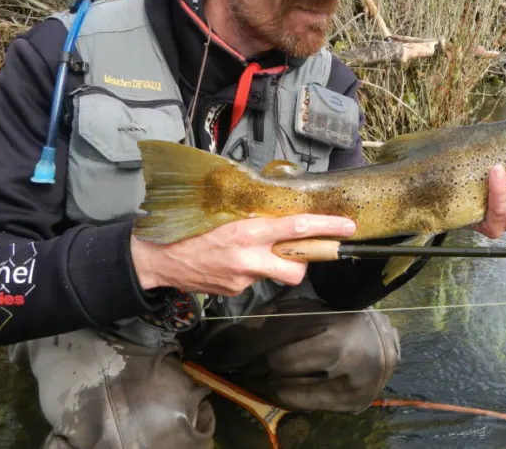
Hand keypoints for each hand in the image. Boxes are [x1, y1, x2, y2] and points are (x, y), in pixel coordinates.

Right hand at [130, 214, 356, 295]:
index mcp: (248, 232)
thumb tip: (281, 212)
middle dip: (306, 263)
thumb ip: (254, 215)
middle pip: (296, 269)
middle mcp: (248, 258)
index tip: (347, 227)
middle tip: (304, 252)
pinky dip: (249, 271)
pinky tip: (230, 263)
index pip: (297, 228)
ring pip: (275, 275)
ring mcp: (242, 279)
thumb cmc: (190, 227)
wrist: (157, 258)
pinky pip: (253, 281)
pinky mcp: (234, 292)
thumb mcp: (224, 212)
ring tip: (252, 253)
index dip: (326, 227)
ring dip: (273, 265)